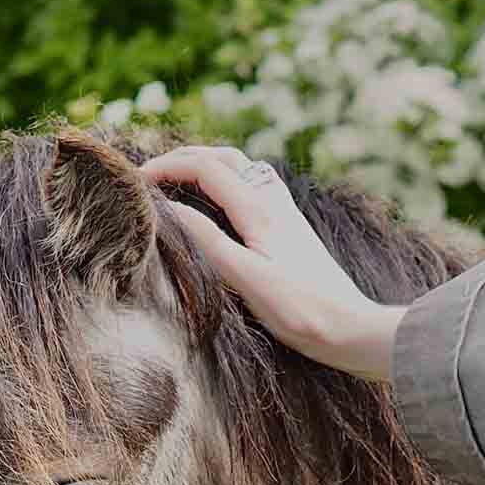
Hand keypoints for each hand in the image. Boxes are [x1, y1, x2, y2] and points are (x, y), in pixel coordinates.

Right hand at [137, 144, 406, 381]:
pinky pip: (253, 185)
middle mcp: (274, 201)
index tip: (134, 182)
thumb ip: (207, 240)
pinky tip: (220, 201)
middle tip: (149, 175)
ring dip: (206, 164)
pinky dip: (226, 180)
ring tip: (176, 180)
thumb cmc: (300, 311)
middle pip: (223, 156)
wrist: (351, 328)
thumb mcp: (245, 278)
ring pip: (241, 168)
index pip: (205, 167)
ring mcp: (285, 211)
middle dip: (183, 158)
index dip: (166, 167)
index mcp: (260, 209)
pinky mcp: (291, 227)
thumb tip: (170, 208)